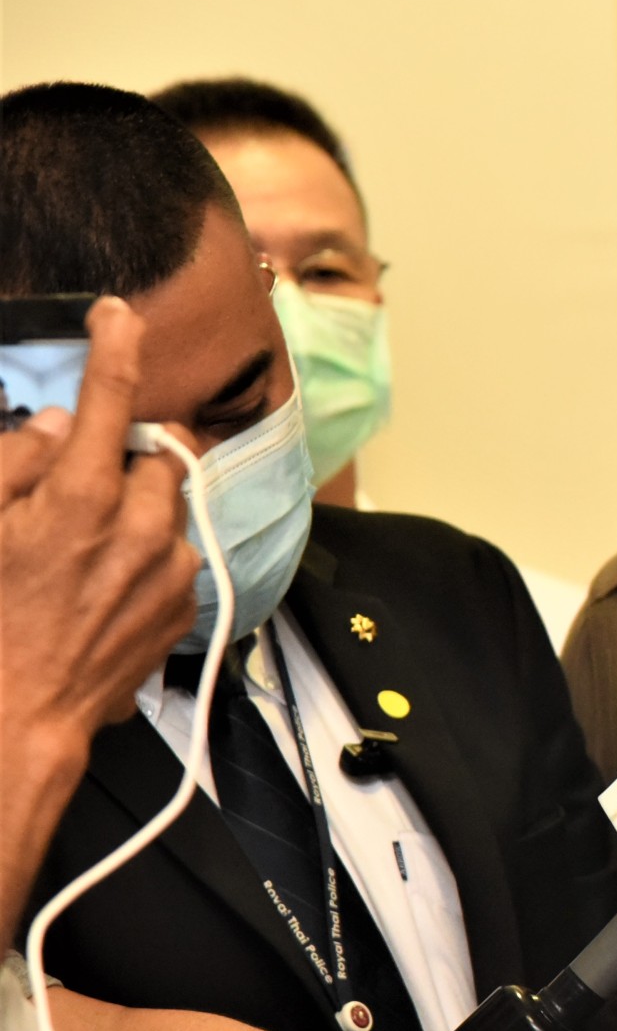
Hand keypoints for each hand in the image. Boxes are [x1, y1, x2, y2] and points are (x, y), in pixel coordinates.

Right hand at [0, 298, 195, 733]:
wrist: (17, 716)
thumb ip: (16, 462)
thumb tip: (59, 425)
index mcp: (84, 498)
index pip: (110, 398)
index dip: (115, 347)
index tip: (119, 314)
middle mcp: (142, 526)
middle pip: (156, 453)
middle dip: (124, 457)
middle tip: (78, 489)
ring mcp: (171, 567)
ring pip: (169, 504)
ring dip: (138, 507)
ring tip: (86, 548)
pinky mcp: (185, 603)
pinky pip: (176, 552)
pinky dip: (147, 551)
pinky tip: (103, 584)